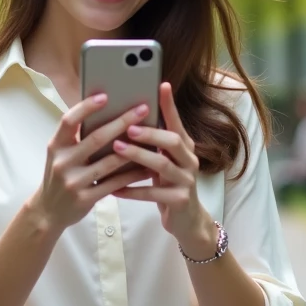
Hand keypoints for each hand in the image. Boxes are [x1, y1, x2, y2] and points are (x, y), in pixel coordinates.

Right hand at [28, 94, 152, 232]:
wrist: (48, 210)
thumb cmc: (60, 175)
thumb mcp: (60, 154)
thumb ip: (76, 138)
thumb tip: (106, 112)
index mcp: (56, 145)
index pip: (68, 121)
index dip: (86, 107)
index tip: (105, 96)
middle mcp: (62, 162)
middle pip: (95, 138)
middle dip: (122, 122)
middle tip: (142, 109)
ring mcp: (73, 182)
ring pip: (109, 162)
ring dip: (134, 149)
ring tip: (153, 137)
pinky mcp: (85, 198)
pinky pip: (114, 184)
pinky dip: (132, 175)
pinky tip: (147, 168)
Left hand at [112, 82, 215, 256]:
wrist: (187, 220)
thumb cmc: (170, 184)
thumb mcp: (166, 161)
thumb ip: (155, 143)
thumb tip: (128, 119)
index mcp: (185, 147)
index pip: (177, 122)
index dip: (170, 105)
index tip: (161, 85)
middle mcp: (190, 160)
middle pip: (172, 141)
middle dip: (149, 133)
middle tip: (128, 127)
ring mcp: (187, 181)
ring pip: (163, 166)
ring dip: (139, 156)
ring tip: (118, 149)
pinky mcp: (180, 200)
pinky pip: (154, 193)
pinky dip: (133, 190)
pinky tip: (115, 188)